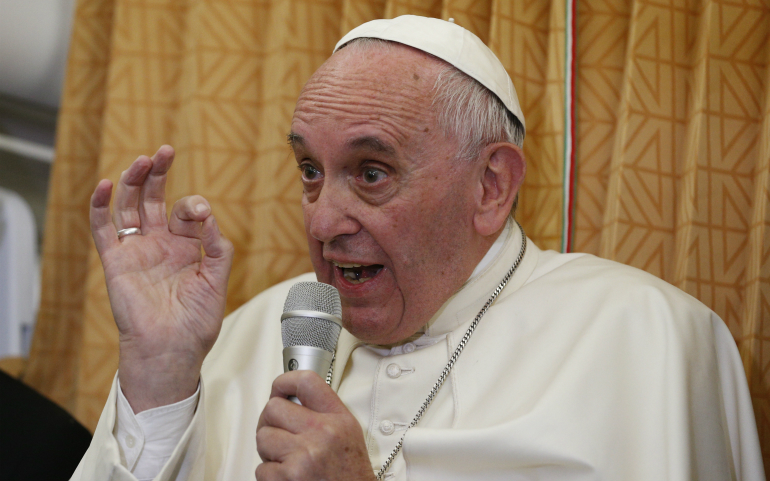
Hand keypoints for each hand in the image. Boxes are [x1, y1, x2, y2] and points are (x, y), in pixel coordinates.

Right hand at [89, 146, 233, 411]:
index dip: (195, 206)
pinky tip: (108, 185)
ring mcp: (137, 250)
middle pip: (154, 198)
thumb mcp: (217, 281)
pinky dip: (101, 206)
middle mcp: (160, 244)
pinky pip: (103, 229)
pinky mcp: (116, 261)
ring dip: (134, 180)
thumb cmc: (196, 323)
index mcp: (186, 248)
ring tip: (144, 159)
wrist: (172, 351)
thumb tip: (208, 216)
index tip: (202, 214)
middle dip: (160, 173)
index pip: (187, 212)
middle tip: (166, 151)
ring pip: (129, 206)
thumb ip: (217, 247)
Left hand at [256, 371, 376, 480]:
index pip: (306, 382)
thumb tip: (290, 400)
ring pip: (263, 437)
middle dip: (271, 422)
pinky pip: (261, 468)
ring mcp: (302, 456)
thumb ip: (323, 412)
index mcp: (337, 419)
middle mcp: (321, 433)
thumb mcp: (348, 433)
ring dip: (269, 451)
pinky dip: (270, 475)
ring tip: (286, 459)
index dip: (285, 382)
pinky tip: (288, 477)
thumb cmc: (349, 474)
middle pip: (273, 408)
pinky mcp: (287, 477)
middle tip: (279, 433)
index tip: (279, 388)